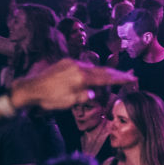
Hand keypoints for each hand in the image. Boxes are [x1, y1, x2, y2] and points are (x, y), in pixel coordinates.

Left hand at [11, 59, 135, 110]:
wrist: (30, 88)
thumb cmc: (50, 98)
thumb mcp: (70, 102)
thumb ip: (85, 96)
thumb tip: (94, 93)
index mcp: (82, 77)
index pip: (106, 77)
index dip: (121, 79)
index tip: (133, 79)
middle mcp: (79, 66)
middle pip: (102, 70)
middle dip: (116, 74)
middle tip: (129, 76)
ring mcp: (72, 63)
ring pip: (92, 68)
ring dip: (103, 73)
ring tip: (112, 77)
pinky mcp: (65, 62)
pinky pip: (83, 66)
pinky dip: (91, 71)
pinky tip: (92, 75)